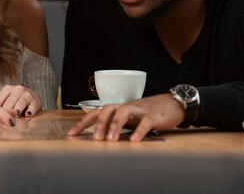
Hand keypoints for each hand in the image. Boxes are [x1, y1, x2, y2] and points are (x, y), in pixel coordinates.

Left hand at [0, 84, 42, 116]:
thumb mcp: (5, 101)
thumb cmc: (15, 102)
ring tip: (14, 118)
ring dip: (17, 111)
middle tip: (2, 121)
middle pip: (9, 103)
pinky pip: (33, 106)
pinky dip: (30, 110)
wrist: (33, 97)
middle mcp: (18, 89)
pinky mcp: (36, 101)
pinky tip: (28, 115)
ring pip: (20, 103)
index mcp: (7, 89)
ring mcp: (28, 94)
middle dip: (6, 112)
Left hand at [67, 93, 184, 141]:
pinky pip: (145, 122)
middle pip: (109, 109)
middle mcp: (126, 107)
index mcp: (118, 109)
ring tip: (111, 140)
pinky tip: (134, 141)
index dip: (83, 122)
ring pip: (124, 112)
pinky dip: (139, 131)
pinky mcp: (153, 116)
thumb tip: (98, 137)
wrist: (171, 104)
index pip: (97, 112)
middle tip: (95, 138)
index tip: (72, 134)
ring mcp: (139, 110)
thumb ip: (115, 125)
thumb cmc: (147, 113)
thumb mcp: (128, 119)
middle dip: (100, 123)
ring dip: (116, 125)